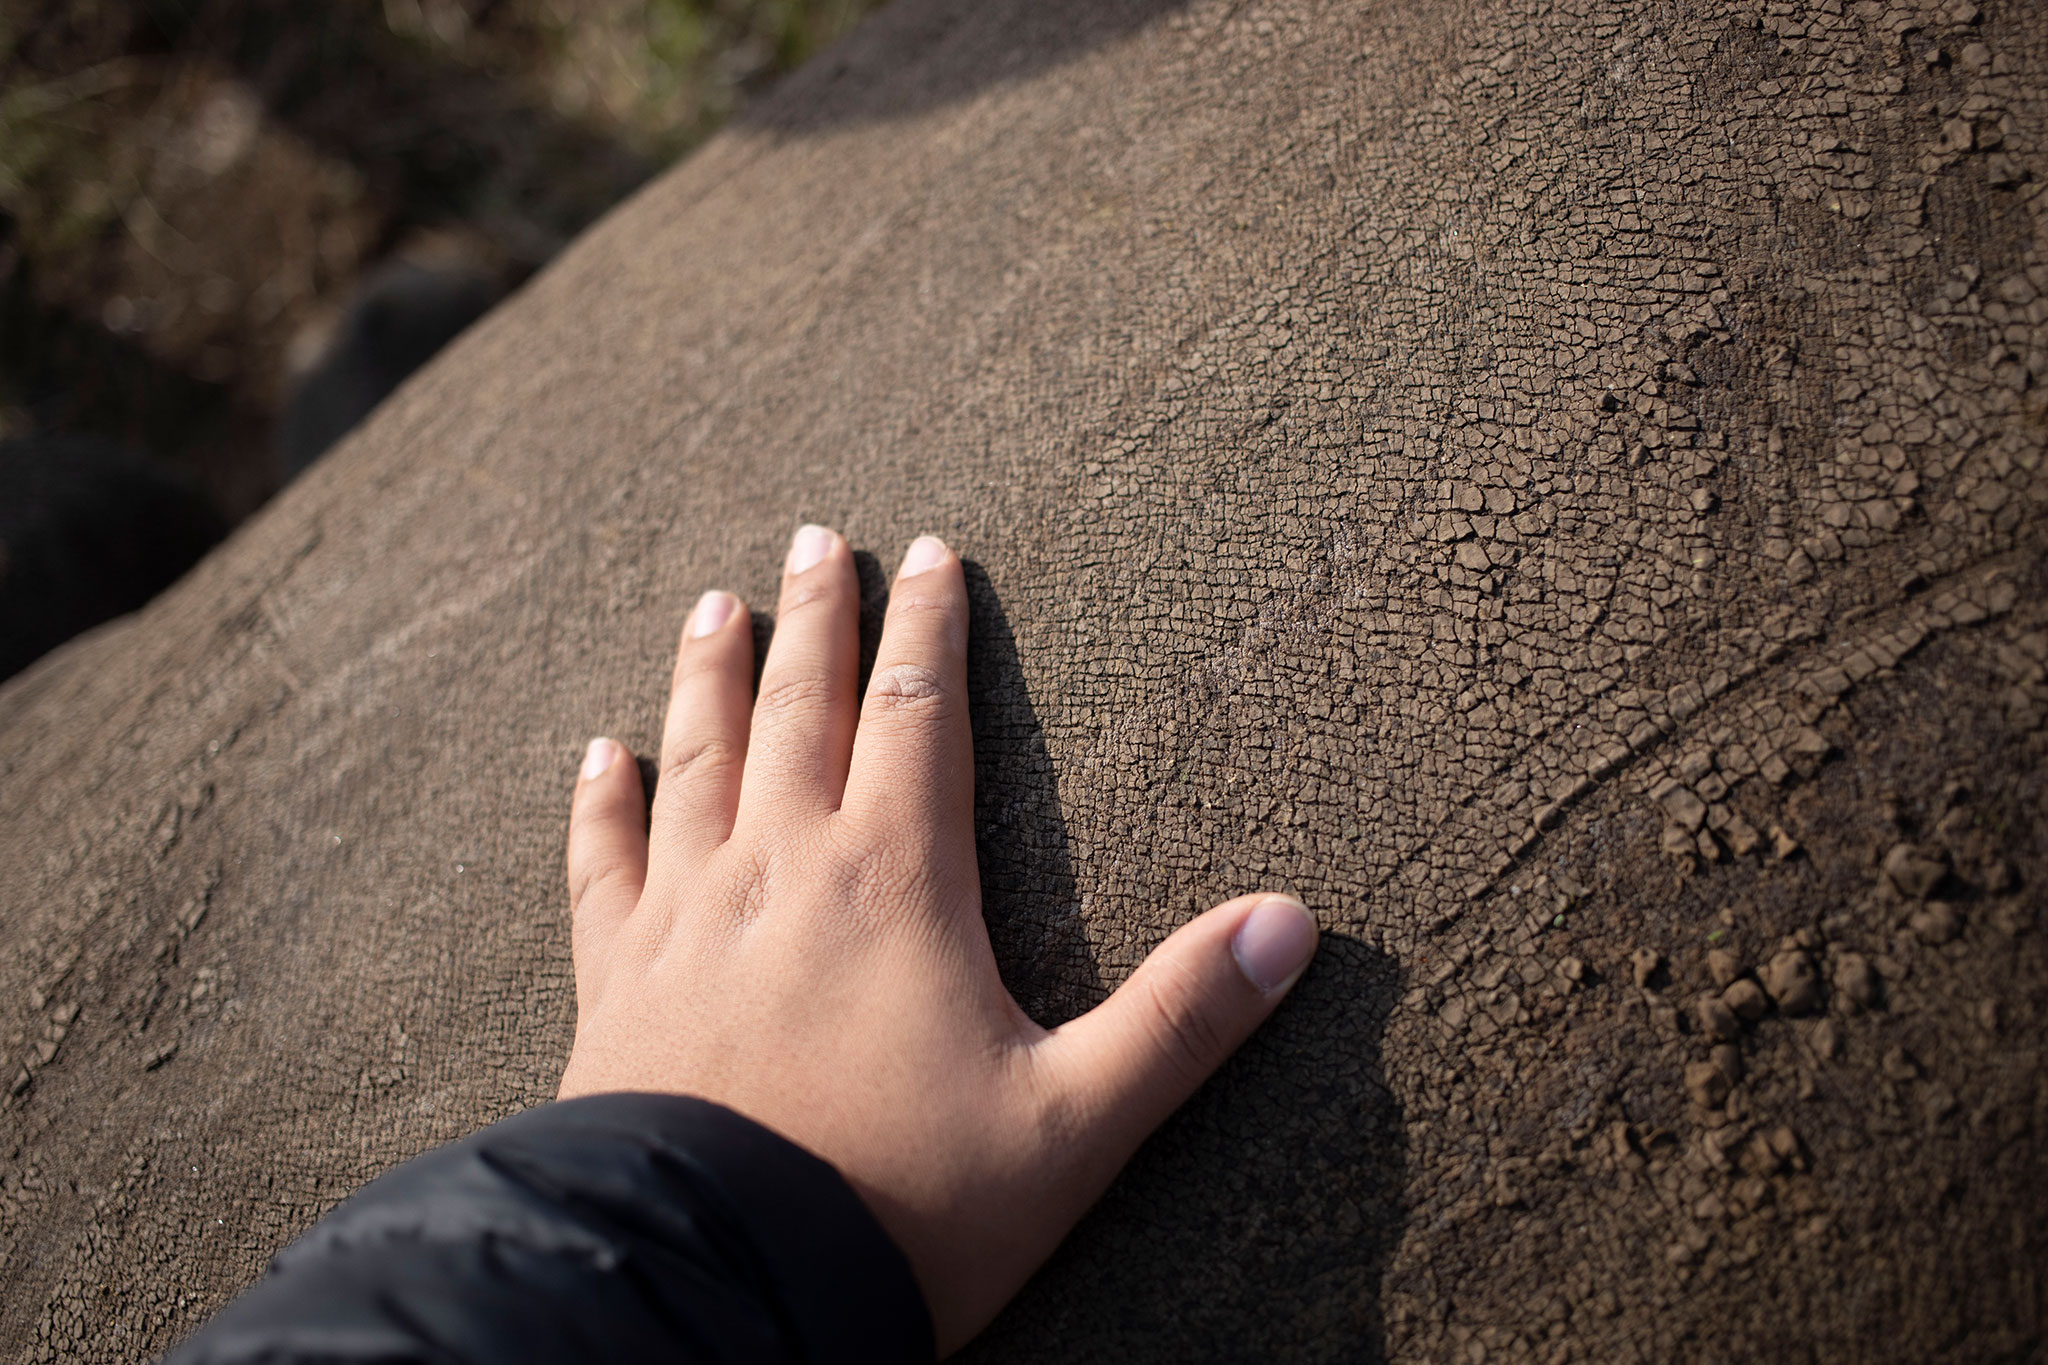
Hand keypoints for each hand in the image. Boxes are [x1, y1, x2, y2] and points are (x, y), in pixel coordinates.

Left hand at [558, 525, 1318, 1352]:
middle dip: (818, 619)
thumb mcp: (1074, 1124)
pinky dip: (601, 803)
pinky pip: (604, 865)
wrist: (718, 1287)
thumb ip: (1182, 1018)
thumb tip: (1292, 922)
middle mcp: (783, 872)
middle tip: (816, 537)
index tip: (929, 552)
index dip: (928, 625)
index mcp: (895, 883)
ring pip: (700, 761)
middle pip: (802, 709)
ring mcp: (689, 921)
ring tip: (716, 605)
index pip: (918, 713)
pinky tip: (600, 756)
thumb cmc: (905, 1208)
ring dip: (709, 678)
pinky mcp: (617, 984)